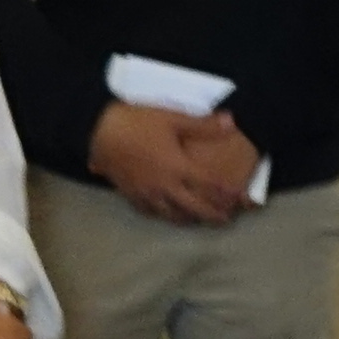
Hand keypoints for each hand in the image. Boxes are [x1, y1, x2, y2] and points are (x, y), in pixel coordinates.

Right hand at [87, 101, 250, 224]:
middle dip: (212, 215)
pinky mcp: (130, 194)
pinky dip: (163, 215)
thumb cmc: (136, 122)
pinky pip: (150, 212)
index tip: (241, 198)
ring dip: (189, 219)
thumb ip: (202, 124)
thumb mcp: (172, 118)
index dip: (228, 193)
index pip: (209, 186)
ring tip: (198, 220)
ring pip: (172, 215)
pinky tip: (165, 213)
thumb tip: (231, 122)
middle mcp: (164, 187)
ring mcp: (146, 194)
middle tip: (225, 220)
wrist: (97, 130)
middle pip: (194, 208)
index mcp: (177, 168)